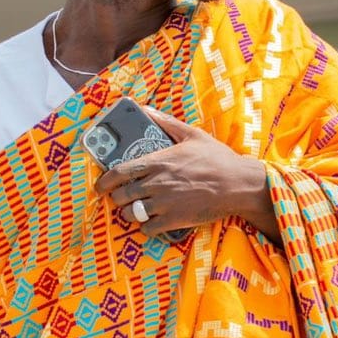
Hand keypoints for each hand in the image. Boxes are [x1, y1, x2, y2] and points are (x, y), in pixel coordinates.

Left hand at [92, 105, 268, 237]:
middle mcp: (156, 183)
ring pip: (131, 214)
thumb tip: (144, 109)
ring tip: (136, 209)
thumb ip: (165, 122)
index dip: (104, 181)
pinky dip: (146, 226)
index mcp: (158, 161)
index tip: (100, 186)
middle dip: (118, 197)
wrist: (238, 184)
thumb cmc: (217, 158)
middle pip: (121, 196)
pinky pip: (147, 228)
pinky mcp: (174, 220)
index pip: (119, 172)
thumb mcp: (191, 134)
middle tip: (123, 197)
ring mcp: (164, 203)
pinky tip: (152, 221)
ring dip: (130, 213)